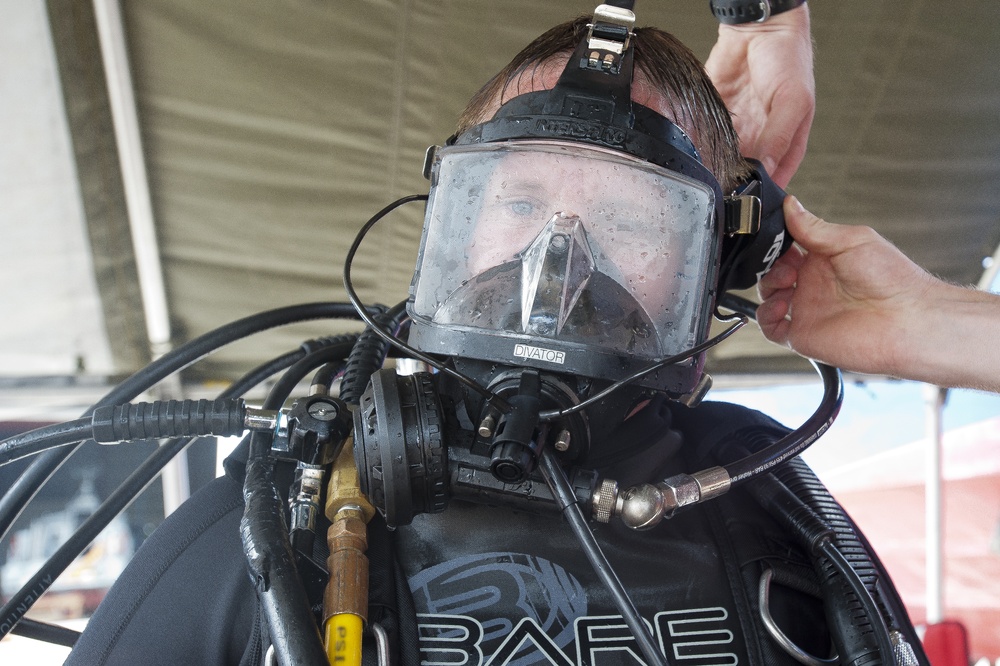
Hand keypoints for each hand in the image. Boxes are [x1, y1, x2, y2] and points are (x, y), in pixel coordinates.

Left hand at [706, 5, 813, 187]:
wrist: (758, 28)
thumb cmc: (789, 58)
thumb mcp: (794, 101)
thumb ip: (780, 137)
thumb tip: (768, 170)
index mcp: (787, 140)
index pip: (776, 176)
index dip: (763, 192)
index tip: (747, 206)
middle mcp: (761, 138)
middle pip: (746, 171)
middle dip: (733, 182)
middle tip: (720, 195)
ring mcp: (739, 128)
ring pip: (723, 158)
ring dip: (714, 167)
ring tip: (705, 180)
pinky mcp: (717, 115)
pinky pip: (706, 137)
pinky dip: (699, 146)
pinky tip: (693, 156)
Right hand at [757, 197, 999, 390]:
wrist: (907, 320)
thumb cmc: (893, 281)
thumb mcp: (852, 240)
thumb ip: (815, 227)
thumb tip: (792, 206)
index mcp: (824, 260)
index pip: (787, 248)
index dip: (776, 242)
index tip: (774, 236)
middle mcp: (813, 285)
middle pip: (773, 271)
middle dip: (769, 264)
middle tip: (785, 263)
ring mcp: (807, 309)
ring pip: (768, 297)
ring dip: (767, 286)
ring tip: (785, 282)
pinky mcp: (803, 334)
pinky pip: (771, 327)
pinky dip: (766, 315)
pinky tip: (781, 305)